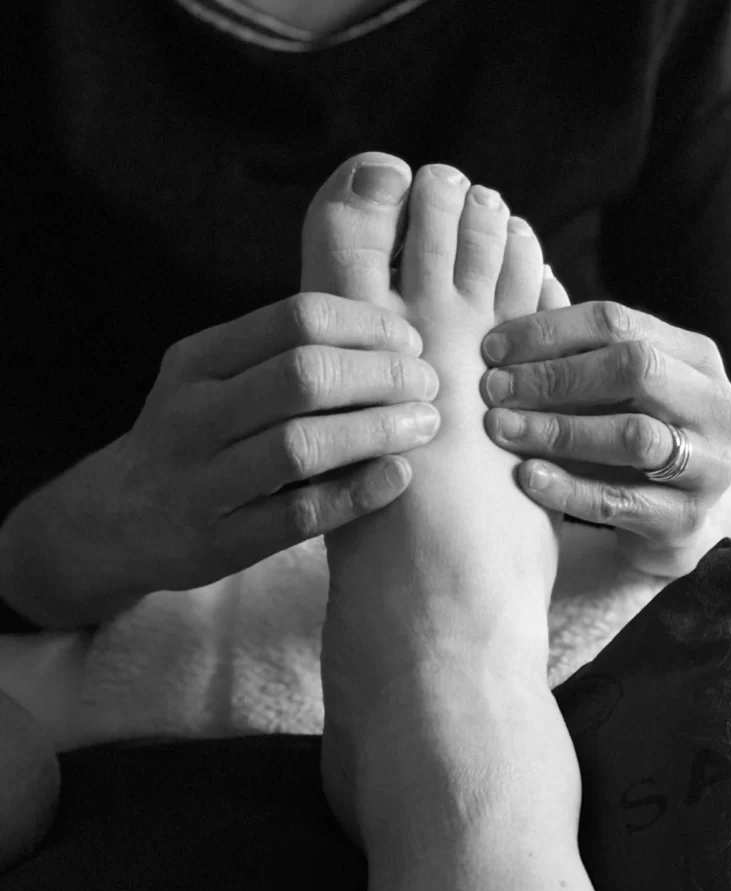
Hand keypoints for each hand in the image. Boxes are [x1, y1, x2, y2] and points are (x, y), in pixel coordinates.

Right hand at [91, 292, 440, 595]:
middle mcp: (192, 415)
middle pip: (304, 376)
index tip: (409, 339)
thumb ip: (276, 357)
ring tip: (425, 424)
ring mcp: (200, 483)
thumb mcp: (209, 381)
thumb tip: (386, 335)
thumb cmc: (190, 439)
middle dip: (383, 374)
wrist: (113, 521)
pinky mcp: (218, 543)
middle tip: (428, 383)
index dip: (366, 324)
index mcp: (197, 361)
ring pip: (302, 445)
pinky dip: (357, 492)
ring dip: (377, 430)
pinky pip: (299, 514)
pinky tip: (398, 476)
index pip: (295, 318)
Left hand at [479, 279, 730, 576]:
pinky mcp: (688, 520)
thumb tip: (531, 277)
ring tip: (500, 430)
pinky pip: (622, 502)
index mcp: (696, 356)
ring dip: (559, 430)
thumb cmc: (626, 438)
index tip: (490, 349)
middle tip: (491, 390)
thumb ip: (577, 345)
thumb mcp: (610, 391)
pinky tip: (526, 477)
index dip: (549, 331)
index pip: (619, 322)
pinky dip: (569, 488)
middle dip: (554, 377)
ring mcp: (711, 465)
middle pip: (637, 369)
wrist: (670, 522)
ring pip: (634, 437)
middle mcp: (717, 404)